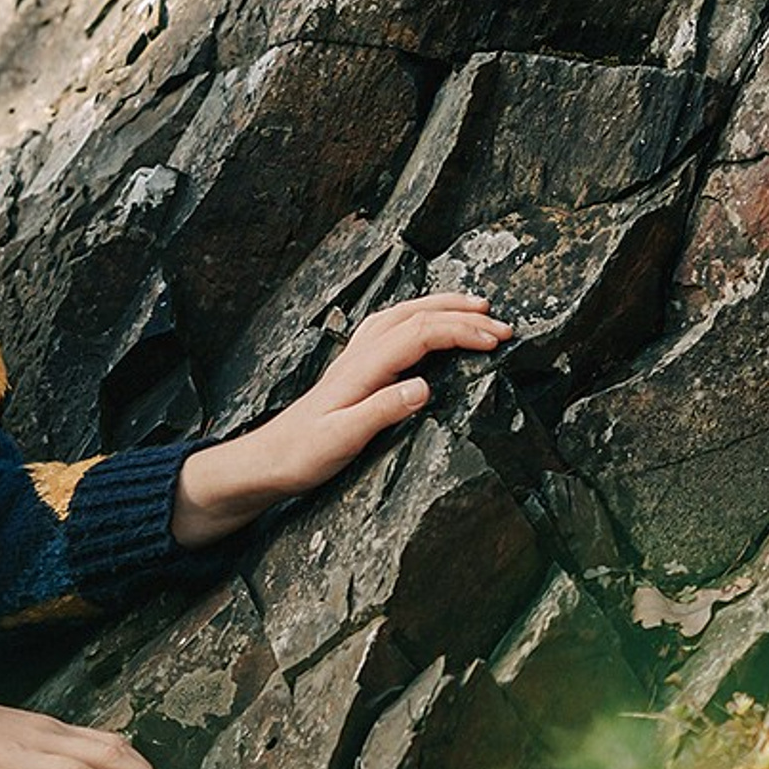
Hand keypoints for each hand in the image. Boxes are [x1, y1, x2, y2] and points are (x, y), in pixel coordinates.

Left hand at [170, 291, 513, 546]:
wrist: (266, 461)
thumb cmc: (301, 455)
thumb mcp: (342, 441)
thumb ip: (382, 411)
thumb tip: (424, 388)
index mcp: (362, 369)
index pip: (419, 334)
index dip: (460, 332)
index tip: (495, 340)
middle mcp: (359, 355)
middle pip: (415, 315)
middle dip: (462, 315)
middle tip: (502, 326)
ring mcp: (355, 358)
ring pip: (402, 315)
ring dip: (441, 307)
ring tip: (476, 309)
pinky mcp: (353, 368)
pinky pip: (390, 327)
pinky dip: (418, 316)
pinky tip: (427, 322)